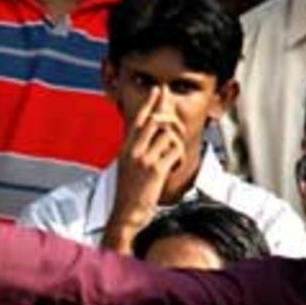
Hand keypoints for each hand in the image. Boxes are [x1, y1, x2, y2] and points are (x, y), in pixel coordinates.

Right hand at [109, 87, 186, 235]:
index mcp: (126, 148)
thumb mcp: (127, 168)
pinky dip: (180, 157)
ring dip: (178, 144)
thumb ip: (136, 151)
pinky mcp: (155, 170)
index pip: (139, 118)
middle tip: (178, 130)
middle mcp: (133, 150)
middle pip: (157, 120)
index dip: (150, 102)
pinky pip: (176, 151)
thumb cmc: (128, 194)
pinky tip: (175, 165)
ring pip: (170, 135)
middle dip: (172, 121)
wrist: (125, 215)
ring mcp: (144, 159)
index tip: (159, 89)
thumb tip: (151, 137)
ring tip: (175, 157)